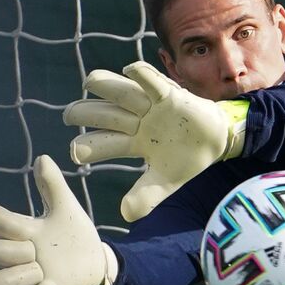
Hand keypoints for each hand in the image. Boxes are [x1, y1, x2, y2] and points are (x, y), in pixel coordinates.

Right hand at [0, 155, 112, 284]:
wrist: (96, 260)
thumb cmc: (72, 234)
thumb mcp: (66, 208)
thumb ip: (52, 185)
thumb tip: (43, 158)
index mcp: (19, 231)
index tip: (24, 225)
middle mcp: (16, 256)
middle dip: (7, 250)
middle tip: (34, 250)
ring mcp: (30, 278)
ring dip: (17, 277)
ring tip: (41, 272)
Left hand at [64, 61, 246, 221]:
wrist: (215, 141)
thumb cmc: (187, 158)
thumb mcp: (167, 181)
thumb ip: (147, 196)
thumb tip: (125, 214)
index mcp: (131, 141)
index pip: (104, 142)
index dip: (88, 147)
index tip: (76, 154)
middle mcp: (134, 121)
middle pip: (103, 114)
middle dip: (84, 113)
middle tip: (69, 116)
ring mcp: (149, 106)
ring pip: (121, 92)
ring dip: (104, 85)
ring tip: (90, 81)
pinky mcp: (168, 94)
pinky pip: (151, 81)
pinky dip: (140, 74)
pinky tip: (129, 70)